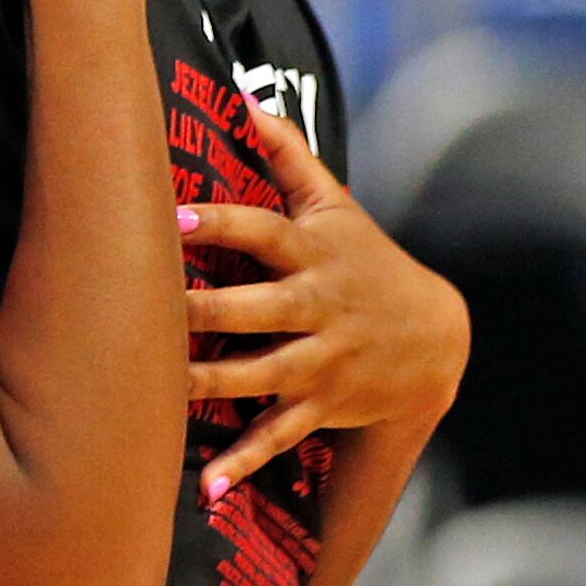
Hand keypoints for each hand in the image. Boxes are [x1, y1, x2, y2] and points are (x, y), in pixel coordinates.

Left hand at [185, 103, 467, 496]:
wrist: (436, 337)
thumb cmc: (366, 260)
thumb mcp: (336, 206)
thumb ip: (288, 156)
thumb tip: (247, 100)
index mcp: (312, 253)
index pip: (263, 232)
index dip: (222, 224)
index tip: (175, 217)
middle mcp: (316, 307)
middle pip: (257, 308)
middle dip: (205, 311)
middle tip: (148, 309)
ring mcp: (320, 361)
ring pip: (260, 375)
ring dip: (210, 385)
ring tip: (156, 391)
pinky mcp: (320, 404)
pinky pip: (278, 435)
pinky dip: (244, 462)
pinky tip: (206, 484)